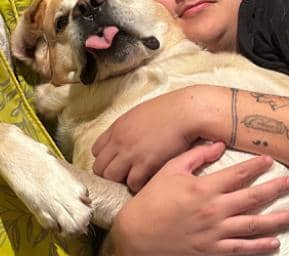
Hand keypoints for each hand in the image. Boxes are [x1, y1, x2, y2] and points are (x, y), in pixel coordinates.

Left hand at [92, 86, 228, 191]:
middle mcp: (119, 141)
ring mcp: (130, 153)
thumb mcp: (142, 113)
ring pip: (112, 177)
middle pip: (100, 167)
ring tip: (136, 179)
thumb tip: (130, 137)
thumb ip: (130, 127)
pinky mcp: (145, 164)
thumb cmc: (171, 110)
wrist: (187, 112)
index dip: (107, 159)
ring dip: (123, 180)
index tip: (117, 162)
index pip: (96, 151)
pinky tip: (149, 180)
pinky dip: (139, 185)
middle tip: (125, 175)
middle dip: (111, 173)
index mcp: (118, 127)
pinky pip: (132, 183)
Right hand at [111, 142, 288, 255]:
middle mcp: (215, 210)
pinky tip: (274, 243)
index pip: (238, 174)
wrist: (137, 235)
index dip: (256, 166)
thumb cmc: (153, 199)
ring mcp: (216, 233)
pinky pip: (241, 249)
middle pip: (252, 198)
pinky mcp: (212, 251)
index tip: (270, 160)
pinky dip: (260, 247)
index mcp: (205, 188)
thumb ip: (196, 156)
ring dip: (276, 220)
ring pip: (253, 225)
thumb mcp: (170, 170)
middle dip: (274, 189)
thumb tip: (219, 145)